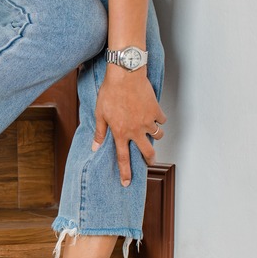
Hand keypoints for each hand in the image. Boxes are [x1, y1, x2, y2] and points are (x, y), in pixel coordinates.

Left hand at [92, 67, 166, 186]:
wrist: (125, 75)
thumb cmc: (110, 92)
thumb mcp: (100, 113)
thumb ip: (99, 132)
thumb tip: (95, 147)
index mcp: (120, 133)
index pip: (123, 158)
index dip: (125, 172)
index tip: (127, 183)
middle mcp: (136, 130)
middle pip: (147, 152)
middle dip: (150, 160)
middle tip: (150, 162)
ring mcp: (147, 121)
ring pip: (157, 136)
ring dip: (155, 137)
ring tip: (150, 134)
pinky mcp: (156, 110)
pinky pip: (161, 120)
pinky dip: (159, 120)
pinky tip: (154, 116)